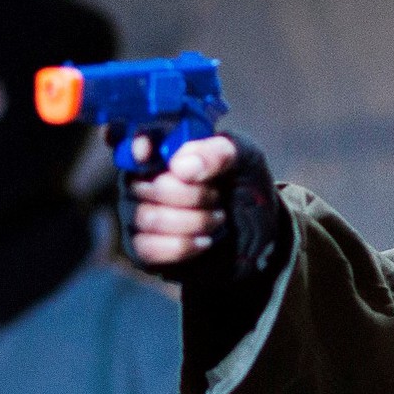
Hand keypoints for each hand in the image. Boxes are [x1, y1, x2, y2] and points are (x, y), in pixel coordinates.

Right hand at [126, 136, 239, 269]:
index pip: (133, 145)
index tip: (147, 153)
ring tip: (218, 218)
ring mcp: (140, 215)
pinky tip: (204, 241)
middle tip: (217, 196)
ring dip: (192, 221)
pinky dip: (181, 245)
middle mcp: (143, 181)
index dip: (137, 147)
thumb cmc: (245, 189)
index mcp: (163, 153)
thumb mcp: (244, 160)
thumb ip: (216, 153)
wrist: (260, 234)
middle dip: (189, 195)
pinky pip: (147, 248)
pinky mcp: (145, 248)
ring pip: (148, 218)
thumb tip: (180, 166)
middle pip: (143, 187)